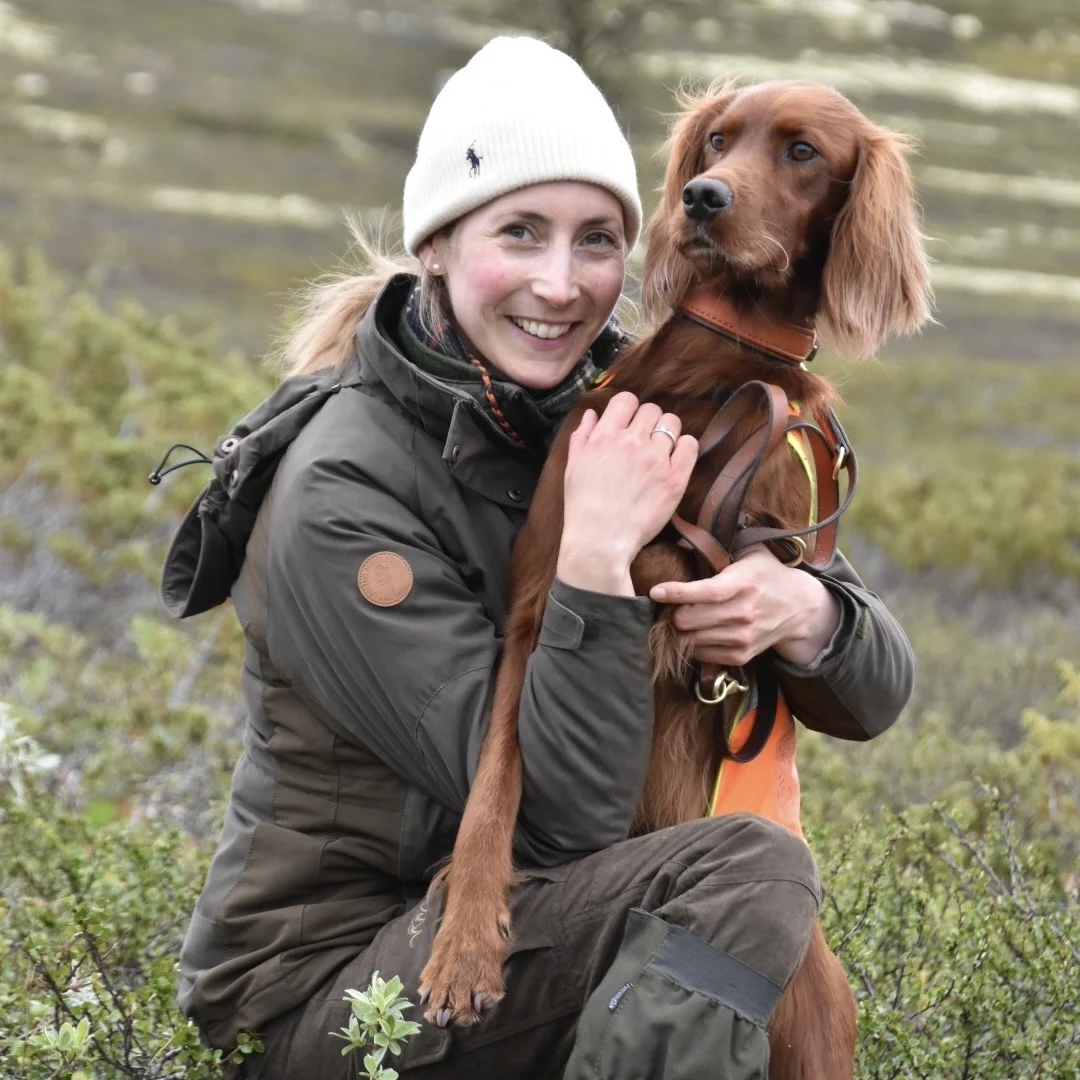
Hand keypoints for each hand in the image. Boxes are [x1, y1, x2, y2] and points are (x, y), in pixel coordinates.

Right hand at [558, 392, 696, 594]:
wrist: (600, 542)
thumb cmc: (583, 508)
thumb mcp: (573, 467)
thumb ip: (582, 436)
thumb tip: (592, 415)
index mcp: (604, 436)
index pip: (626, 399)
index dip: (629, 410)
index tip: (629, 424)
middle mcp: (631, 442)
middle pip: (651, 409)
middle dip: (648, 422)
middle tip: (645, 442)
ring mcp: (655, 459)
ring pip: (672, 423)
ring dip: (667, 432)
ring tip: (661, 451)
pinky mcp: (674, 479)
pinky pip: (690, 445)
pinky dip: (684, 448)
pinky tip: (674, 461)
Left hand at [649, 545, 840, 666]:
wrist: (799, 608)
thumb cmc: (766, 574)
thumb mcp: (750, 552)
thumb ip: (718, 547)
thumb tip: (677, 538)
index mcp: (744, 583)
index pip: (707, 592)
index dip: (678, 593)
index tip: (655, 591)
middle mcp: (744, 613)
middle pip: (691, 621)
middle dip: (673, 613)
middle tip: (667, 605)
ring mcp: (743, 637)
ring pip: (692, 640)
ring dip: (680, 630)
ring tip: (680, 616)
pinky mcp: (741, 655)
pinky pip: (702, 654)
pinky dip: (692, 644)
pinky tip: (695, 630)